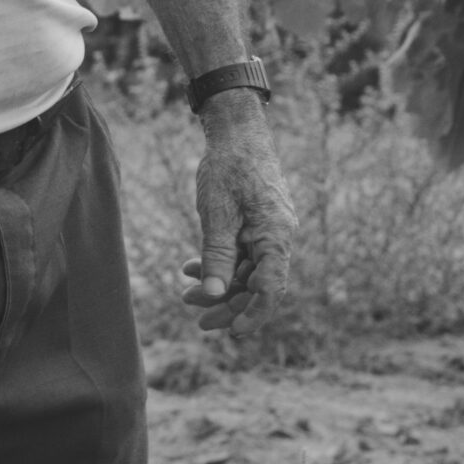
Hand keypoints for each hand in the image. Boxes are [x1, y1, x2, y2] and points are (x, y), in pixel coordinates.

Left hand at [183, 91, 296, 333]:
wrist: (237, 130)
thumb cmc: (229, 167)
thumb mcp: (217, 214)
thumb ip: (217, 257)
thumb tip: (212, 295)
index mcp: (276, 237)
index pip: (271, 290)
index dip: (252, 316)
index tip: (231, 332)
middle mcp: (278, 238)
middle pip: (258, 286)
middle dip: (228, 305)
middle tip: (198, 321)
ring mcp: (269, 231)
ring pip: (247, 272)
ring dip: (218, 285)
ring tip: (185, 295)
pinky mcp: (258, 224)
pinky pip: (242, 254)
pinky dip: (219, 264)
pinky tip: (191, 267)